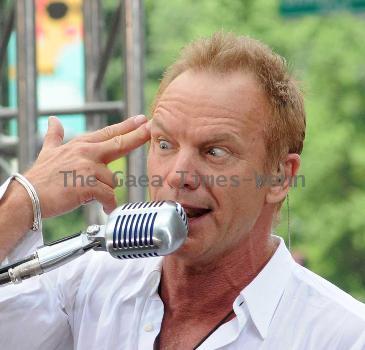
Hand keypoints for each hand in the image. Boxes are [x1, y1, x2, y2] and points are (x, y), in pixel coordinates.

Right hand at [24, 115, 150, 217]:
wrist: (27, 197)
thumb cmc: (40, 177)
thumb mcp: (48, 151)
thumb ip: (55, 136)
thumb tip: (53, 121)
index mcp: (81, 145)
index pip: (108, 133)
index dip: (127, 126)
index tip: (142, 119)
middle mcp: (86, 153)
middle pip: (118, 143)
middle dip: (137, 135)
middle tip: (151, 127)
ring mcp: (87, 167)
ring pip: (112, 180)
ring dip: (105, 191)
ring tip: (88, 195)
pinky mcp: (87, 185)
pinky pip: (108, 196)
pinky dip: (108, 204)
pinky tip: (105, 208)